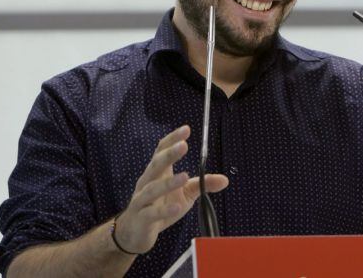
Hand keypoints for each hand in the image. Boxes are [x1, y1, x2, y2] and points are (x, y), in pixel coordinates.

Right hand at [114, 125, 228, 253]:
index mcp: (157, 173)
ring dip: (168, 183)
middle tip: (183, 145)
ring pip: (152, 189)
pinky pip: (152, 214)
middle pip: (156, 165)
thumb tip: (225, 179)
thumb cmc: (160, 206)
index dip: (172, 140)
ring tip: (184, 176)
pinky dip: (163, 210)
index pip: (161, 151)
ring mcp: (142, 201)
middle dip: (169, 155)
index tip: (186, 129)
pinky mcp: (142, 219)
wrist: (136, 233)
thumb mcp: (185, 194)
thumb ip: (202, 184)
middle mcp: (147, 183)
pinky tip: (176, 207)